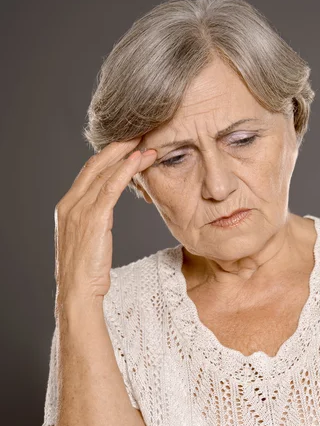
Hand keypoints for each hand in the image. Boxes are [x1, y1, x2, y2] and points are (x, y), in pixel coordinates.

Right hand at [53, 138, 156, 314]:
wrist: (78, 292)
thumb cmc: (86, 271)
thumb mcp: (88, 239)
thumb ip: (94, 219)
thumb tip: (106, 209)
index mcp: (67, 207)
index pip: (88, 172)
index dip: (108, 155)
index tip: (127, 145)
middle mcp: (70, 204)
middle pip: (96, 165)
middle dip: (119, 147)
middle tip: (140, 134)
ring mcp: (79, 210)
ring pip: (105, 173)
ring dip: (128, 155)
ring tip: (147, 143)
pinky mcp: (93, 219)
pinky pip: (111, 187)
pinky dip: (126, 171)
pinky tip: (139, 160)